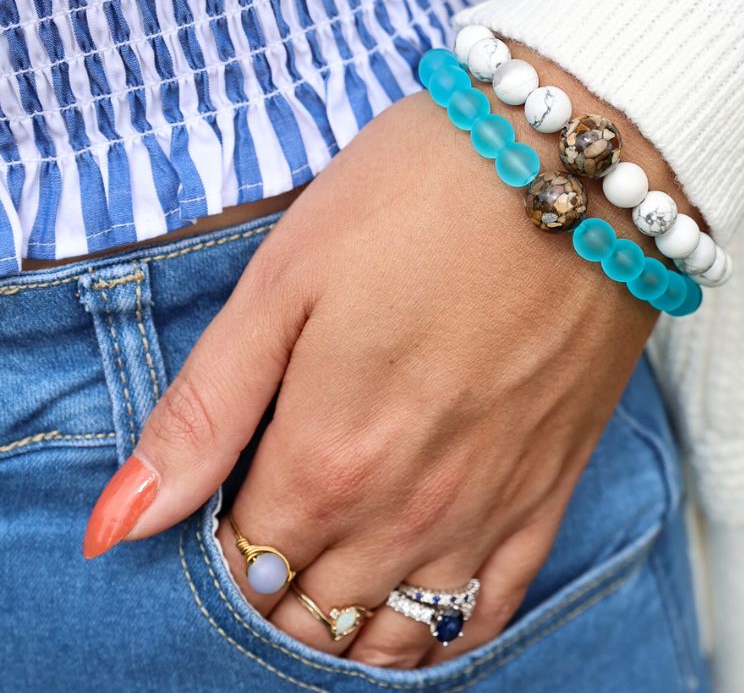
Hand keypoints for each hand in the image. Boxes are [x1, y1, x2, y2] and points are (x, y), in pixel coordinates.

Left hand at [83, 41, 696, 667]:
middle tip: (273, 528)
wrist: (572, 163)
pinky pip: (492, 610)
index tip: (226, 495)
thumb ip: (204, 411)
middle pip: (312, 609)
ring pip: (397, 635)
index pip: (243, 563)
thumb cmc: (420, 196)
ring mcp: (488, 506)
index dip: (218, 541)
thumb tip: (116, 525)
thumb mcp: (286, 277)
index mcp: (327, 458)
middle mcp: (407, 509)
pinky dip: (442, 634)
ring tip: (329, 581)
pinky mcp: (552, 485)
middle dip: (274, 587)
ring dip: (346, 626)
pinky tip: (418, 613)